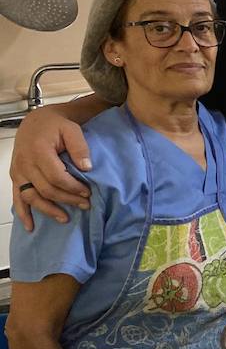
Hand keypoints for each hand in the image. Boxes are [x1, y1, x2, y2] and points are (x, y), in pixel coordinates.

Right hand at [10, 108, 91, 229]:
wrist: (36, 121)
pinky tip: (30, 226)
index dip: (72, 188)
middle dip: (67, 200)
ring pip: (31, 197)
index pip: (56, 177)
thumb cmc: (56, 126)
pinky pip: (17, 197)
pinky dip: (23, 213)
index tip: (87, 192)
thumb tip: (86, 168)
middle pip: (46, 189)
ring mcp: (18, 172)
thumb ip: (80, 147)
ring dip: (48, 210)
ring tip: (65, 219)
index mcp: (38, 151)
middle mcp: (25, 163)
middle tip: (85, 205)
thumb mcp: (72, 129)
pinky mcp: (15, 177)